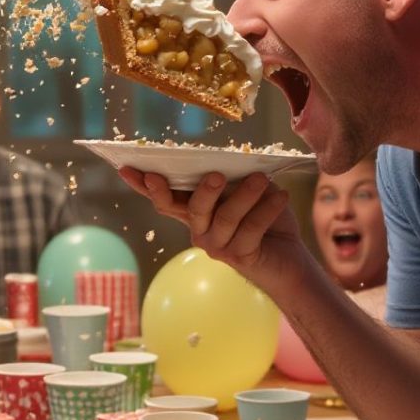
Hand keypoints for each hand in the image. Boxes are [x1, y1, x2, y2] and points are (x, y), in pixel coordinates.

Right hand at [116, 168, 306, 285]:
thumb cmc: (267, 219)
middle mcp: (200, 232)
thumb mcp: (249, 192)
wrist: (291, 260)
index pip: (165, 198)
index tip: (128, 168)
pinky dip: (267, 210)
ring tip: (262, 179)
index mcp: (196, 213)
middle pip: (192, 209)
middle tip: (215, 174)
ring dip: (245, 195)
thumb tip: (231, 160)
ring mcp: (218, 247)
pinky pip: (250, 229)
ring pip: (224, 217)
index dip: (145, 185)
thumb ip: (234, 179)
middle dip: (202, 191)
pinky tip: (281, 196)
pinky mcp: (240, 257)